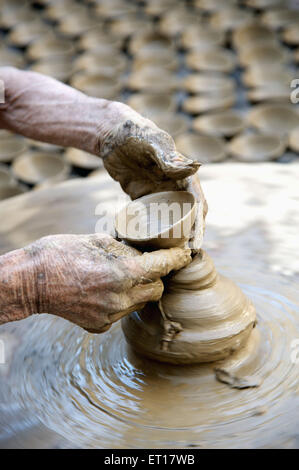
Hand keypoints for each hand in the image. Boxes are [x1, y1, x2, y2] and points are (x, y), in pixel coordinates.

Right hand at [26, 233, 190, 332]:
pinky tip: (104, 291)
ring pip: (140, 303)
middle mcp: (120, 298)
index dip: (177, 260)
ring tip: (121, 276)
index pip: (163, 267)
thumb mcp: (97, 240)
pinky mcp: (100, 326)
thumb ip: (126, 249)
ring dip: (138, 290)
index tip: (186, 255)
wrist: (30, 282)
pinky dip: (121, 301)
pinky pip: (122, 313)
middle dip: (157, 277)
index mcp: (122, 273)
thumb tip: (143, 252)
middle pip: (157, 290)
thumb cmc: (60, 254)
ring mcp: (110, 316)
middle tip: (147, 264)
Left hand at [98, 102, 207, 249]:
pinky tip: (150, 244)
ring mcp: (159, 191)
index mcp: (182, 174)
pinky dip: (154, 229)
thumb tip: (196, 168)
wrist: (111, 135)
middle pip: (189, 214)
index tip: (197, 242)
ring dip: (175, 235)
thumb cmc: (134, 135)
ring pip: (172, 217)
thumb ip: (170, 158)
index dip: (200, 223)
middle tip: (186, 255)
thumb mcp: (151, 145)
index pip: (197, 202)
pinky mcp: (143, 196)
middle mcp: (174, 185)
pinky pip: (152, 216)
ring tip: (172, 256)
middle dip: (192, 234)